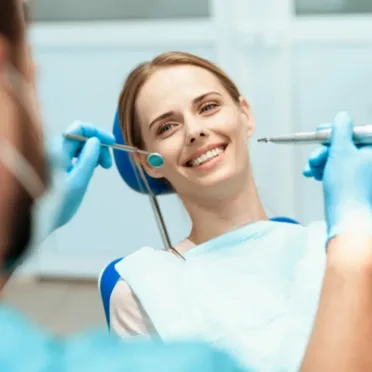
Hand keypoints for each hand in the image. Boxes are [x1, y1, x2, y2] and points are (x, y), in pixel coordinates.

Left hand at [54, 121, 114, 227]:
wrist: (40, 221)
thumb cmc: (58, 203)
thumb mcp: (78, 182)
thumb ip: (87, 159)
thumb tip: (95, 141)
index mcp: (58, 151)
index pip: (79, 128)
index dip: (97, 132)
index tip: (111, 143)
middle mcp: (56, 150)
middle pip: (81, 137)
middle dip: (98, 146)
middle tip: (108, 166)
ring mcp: (57, 158)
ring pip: (80, 146)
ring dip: (94, 153)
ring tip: (103, 168)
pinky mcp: (59, 166)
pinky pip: (76, 155)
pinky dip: (87, 159)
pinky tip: (92, 170)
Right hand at [303, 112, 371, 240]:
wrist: (348, 218)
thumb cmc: (347, 186)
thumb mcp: (341, 150)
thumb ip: (340, 130)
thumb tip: (342, 117)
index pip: (354, 131)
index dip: (334, 131)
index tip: (319, 133)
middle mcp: (370, 160)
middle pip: (344, 146)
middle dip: (323, 151)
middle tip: (313, 160)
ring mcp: (364, 173)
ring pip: (339, 158)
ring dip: (321, 162)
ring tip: (310, 171)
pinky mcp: (356, 184)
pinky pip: (339, 170)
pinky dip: (326, 171)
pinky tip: (316, 176)